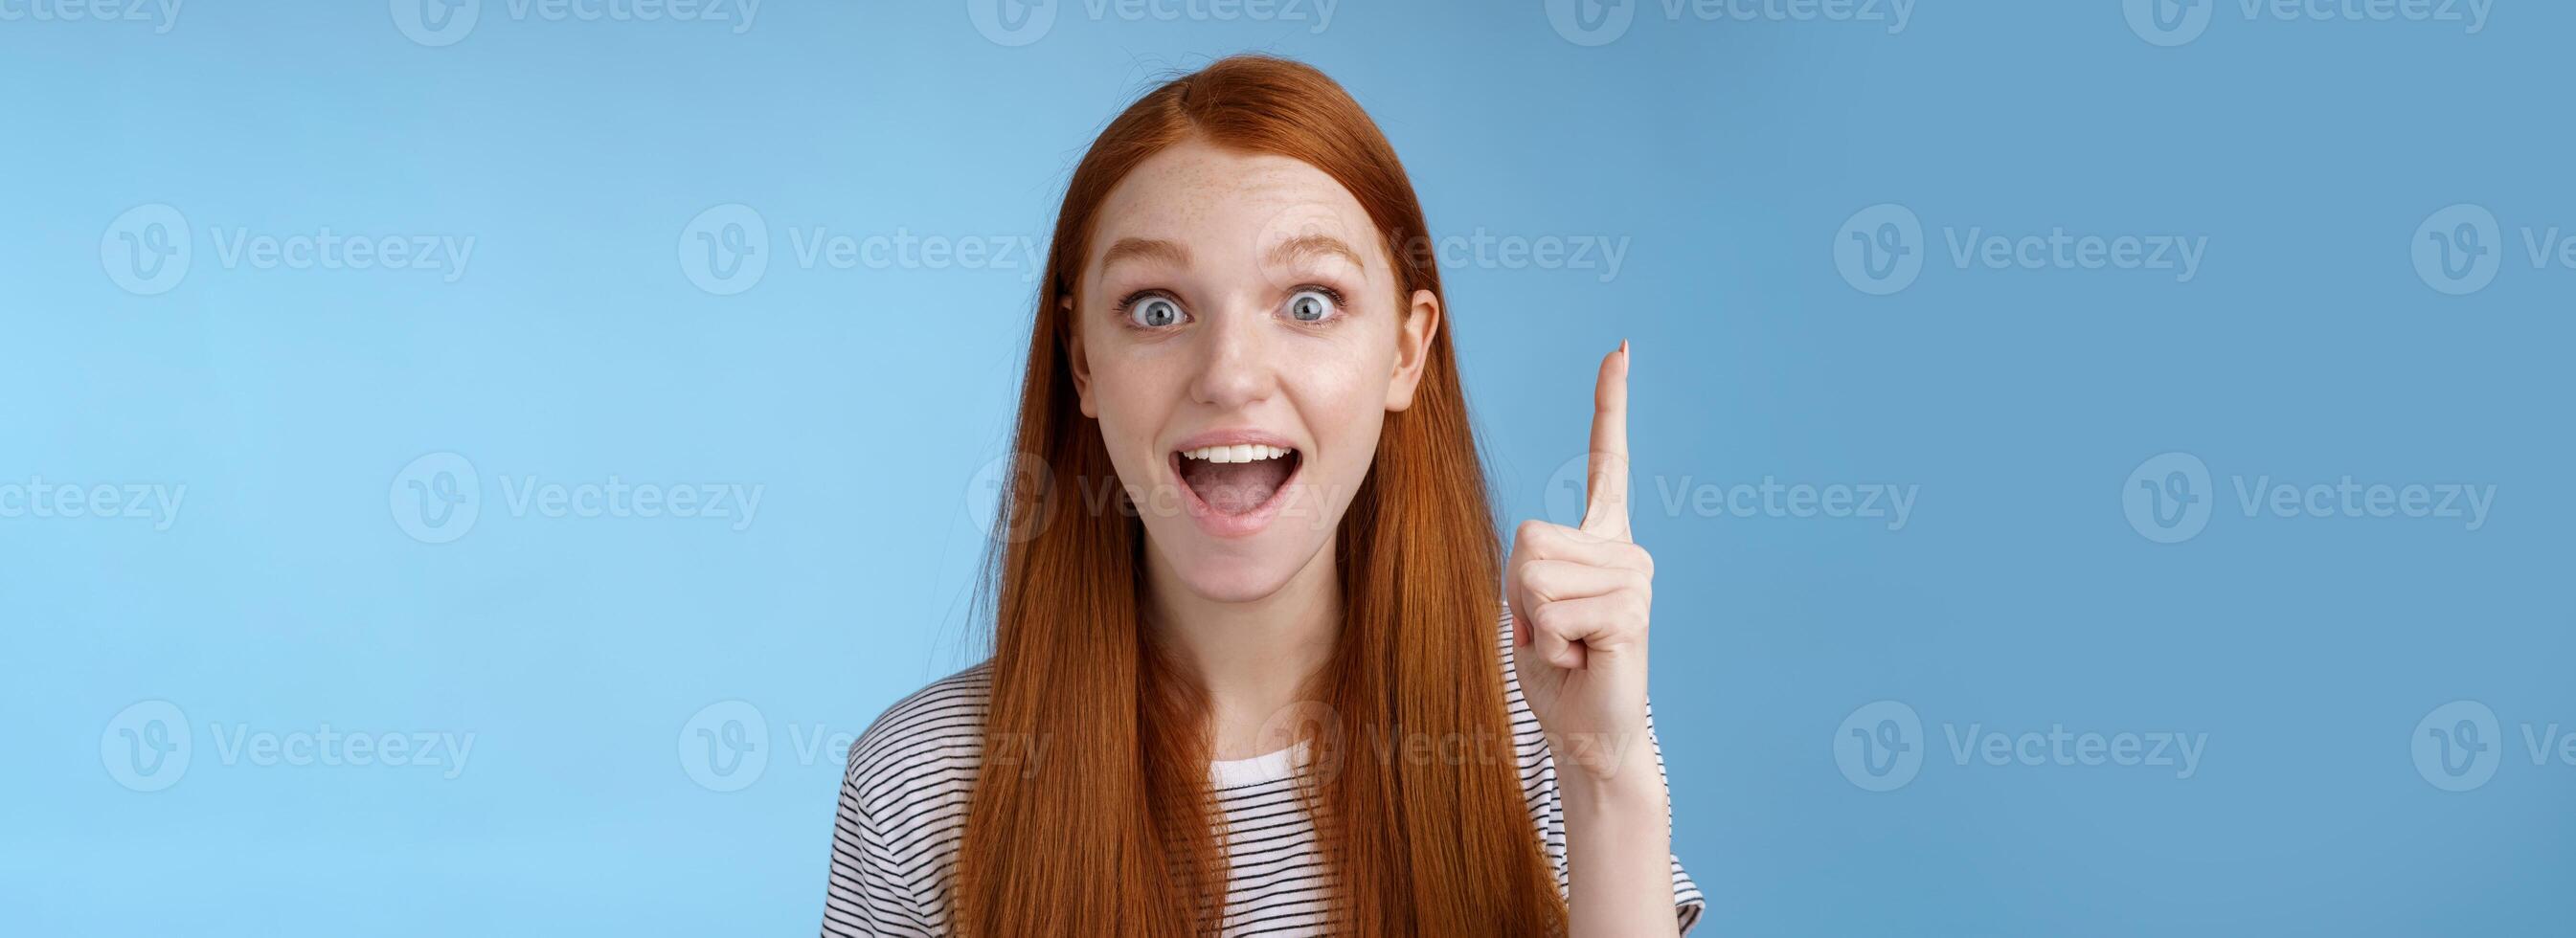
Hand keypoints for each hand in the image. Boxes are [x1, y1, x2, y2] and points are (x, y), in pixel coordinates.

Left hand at [1509, 341, 1657, 787]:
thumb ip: (1531, 565)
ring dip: (1534, 622)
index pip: (1609, 459)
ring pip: (1535, 575)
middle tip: (1552, 630)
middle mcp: (1625, 548)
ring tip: (1568, 646)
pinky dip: (1549, 644)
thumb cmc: (1557, 670)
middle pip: (1528, 537)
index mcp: (1602, 538)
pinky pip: (1552, 611)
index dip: (1610, 405)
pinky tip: (1581, 658)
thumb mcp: (1530, 603)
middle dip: (1520, 593)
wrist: (1590, 732)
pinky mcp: (1631, 610)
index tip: (1621, 349)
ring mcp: (1635, 576)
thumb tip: (1533, 554)